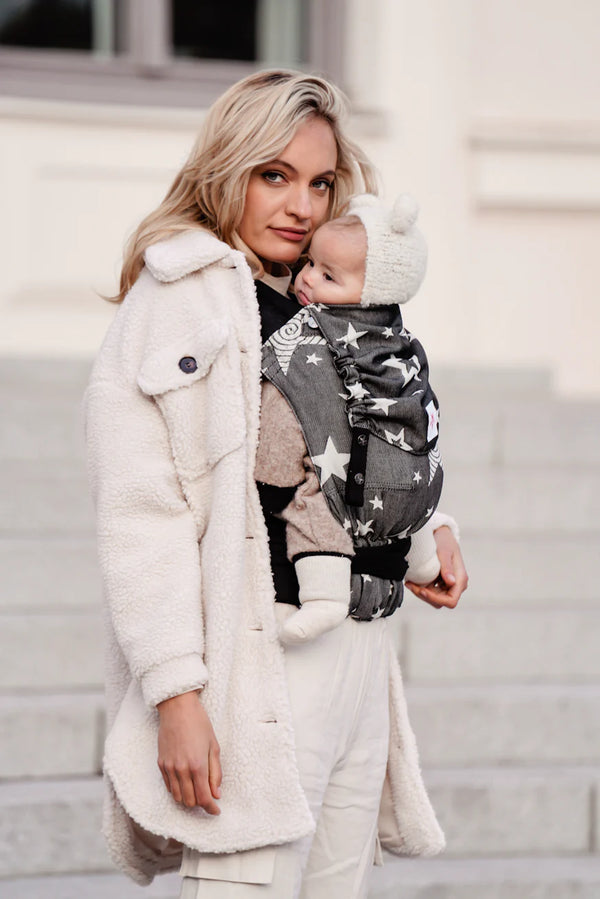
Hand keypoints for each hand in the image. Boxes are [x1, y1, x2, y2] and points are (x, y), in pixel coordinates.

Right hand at [157, 690, 221, 813]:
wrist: (177, 709)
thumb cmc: (199, 724)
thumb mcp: (213, 746)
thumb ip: (215, 772)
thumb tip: (216, 794)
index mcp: (197, 765)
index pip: (204, 798)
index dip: (211, 808)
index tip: (216, 811)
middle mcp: (181, 770)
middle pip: (190, 801)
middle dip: (201, 804)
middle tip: (209, 798)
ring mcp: (169, 768)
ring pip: (177, 797)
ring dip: (188, 799)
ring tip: (197, 791)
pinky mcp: (161, 764)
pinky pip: (169, 787)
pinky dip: (178, 791)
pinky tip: (186, 784)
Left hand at [405, 525, 467, 609]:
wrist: (441, 533)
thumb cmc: (444, 540)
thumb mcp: (444, 551)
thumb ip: (447, 567)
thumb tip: (451, 582)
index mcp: (460, 579)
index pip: (451, 600)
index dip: (436, 599)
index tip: (422, 591)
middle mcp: (455, 584)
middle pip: (440, 601)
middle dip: (424, 596)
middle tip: (410, 584)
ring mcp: (447, 584)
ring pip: (433, 599)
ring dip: (420, 593)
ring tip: (409, 582)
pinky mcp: (439, 582)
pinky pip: (429, 592)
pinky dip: (420, 588)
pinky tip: (411, 580)